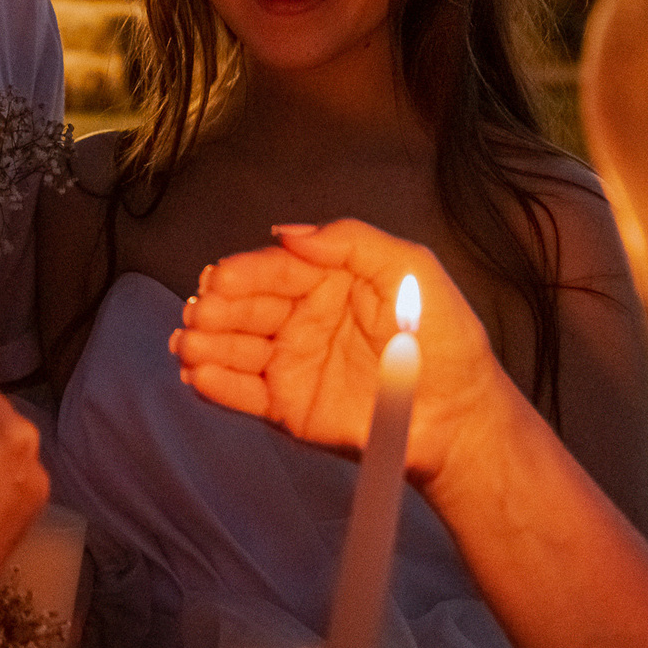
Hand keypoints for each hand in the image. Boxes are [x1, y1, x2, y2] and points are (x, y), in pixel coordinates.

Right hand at [173, 219, 514, 484]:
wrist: (459, 415)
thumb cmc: (444, 339)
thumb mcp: (408, 268)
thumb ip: (350, 241)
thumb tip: (285, 232)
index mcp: (325, 281)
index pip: (273, 270)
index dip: (243, 273)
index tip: (218, 278)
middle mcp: (300, 319)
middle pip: (245, 308)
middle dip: (215, 309)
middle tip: (199, 314)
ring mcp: (290, 365)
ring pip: (235, 350)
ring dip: (205, 345)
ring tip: (188, 347)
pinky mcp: (287, 408)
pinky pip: (244, 395)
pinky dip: (216, 386)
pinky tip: (197, 377)